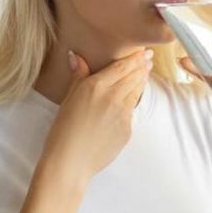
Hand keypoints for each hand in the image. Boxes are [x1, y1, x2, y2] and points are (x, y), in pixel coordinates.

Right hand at [40, 48, 152, 180]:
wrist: (70, 162)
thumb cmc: (62, 131)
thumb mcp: (68, 99)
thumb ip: (78, 76)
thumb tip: (75, 56)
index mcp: (96, 86)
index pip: (122, 66)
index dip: (134, 57)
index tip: (141, 50)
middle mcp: (113, 97)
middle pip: (134, 76)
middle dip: (142, 65)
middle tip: (149, 57)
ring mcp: (123, 114)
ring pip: (137, 91)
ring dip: (142, 79)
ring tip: (145, 71)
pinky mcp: (128, 129)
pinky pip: (132, 110)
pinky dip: (134, 100)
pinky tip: (134, 96)